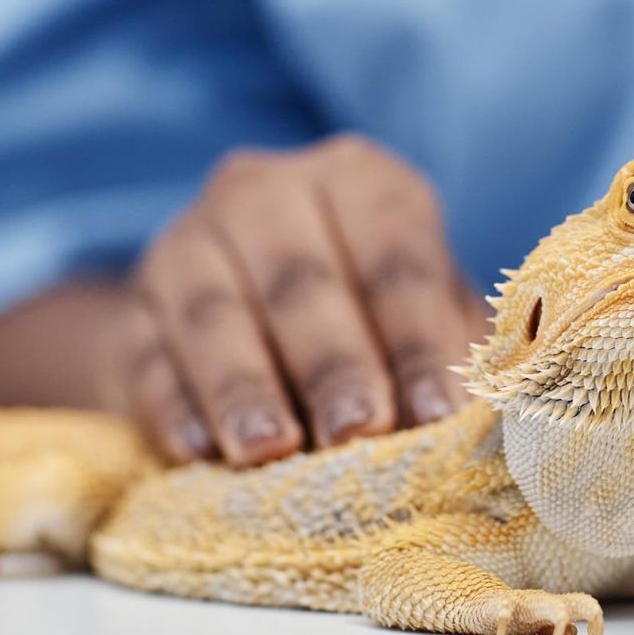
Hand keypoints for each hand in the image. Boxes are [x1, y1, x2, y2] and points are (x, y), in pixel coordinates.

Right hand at [107, 135, 486, 465]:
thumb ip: (457, 345)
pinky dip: (174, 407)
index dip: (417, 337)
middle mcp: (266, 191)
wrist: (241, 308)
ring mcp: (186, 243)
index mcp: (357, 180)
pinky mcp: (131, 309)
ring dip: (244, 387)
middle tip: (359, 435)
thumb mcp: (422, 310)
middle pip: (301, 280)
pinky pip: (147, 356)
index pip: (393, 255)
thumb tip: (503, 414)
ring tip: (272, 453)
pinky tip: (199, 454)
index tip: (439, 413)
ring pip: (213, 312)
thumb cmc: (368, 314)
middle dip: (332, 364)